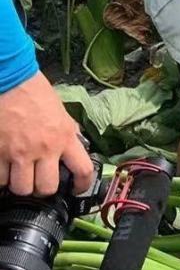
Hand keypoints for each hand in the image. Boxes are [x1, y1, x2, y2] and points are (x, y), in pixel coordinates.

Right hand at [0, 71, 93, 196]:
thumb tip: (76, 143)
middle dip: (42, 190)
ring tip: (18, 176)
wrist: (10, 79)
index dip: (82, 184)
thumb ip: (68, 131)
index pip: (82, 170)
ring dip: (19, 185)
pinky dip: (1, 177)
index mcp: (64, 137)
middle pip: (46, 188)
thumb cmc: (34, 92)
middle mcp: (44, 148)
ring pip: (20, 188)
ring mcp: (18, 152)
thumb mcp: (61, 112)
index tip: (77, 188)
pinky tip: (3, 169)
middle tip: (39, 182)